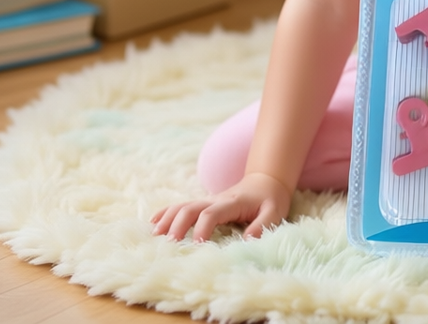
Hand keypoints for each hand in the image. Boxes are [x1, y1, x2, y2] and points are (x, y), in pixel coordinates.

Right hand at [150, 172, 292, 242]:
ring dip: (168, 218)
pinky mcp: (203, 204)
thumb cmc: (270, 199)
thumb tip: (247, 242)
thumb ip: (263, 225)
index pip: (211, 213)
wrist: (266, 180)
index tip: (196, 246)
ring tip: (154, 236)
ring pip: (183, 205)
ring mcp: (208, 200)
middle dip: (178, 224)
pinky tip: (153, 223)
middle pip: (191, 207)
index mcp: (232, 202)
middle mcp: (216, 200)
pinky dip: (166, 212)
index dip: (201, 229)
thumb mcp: (274, 212)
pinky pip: (181, 205)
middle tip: (168, 244)